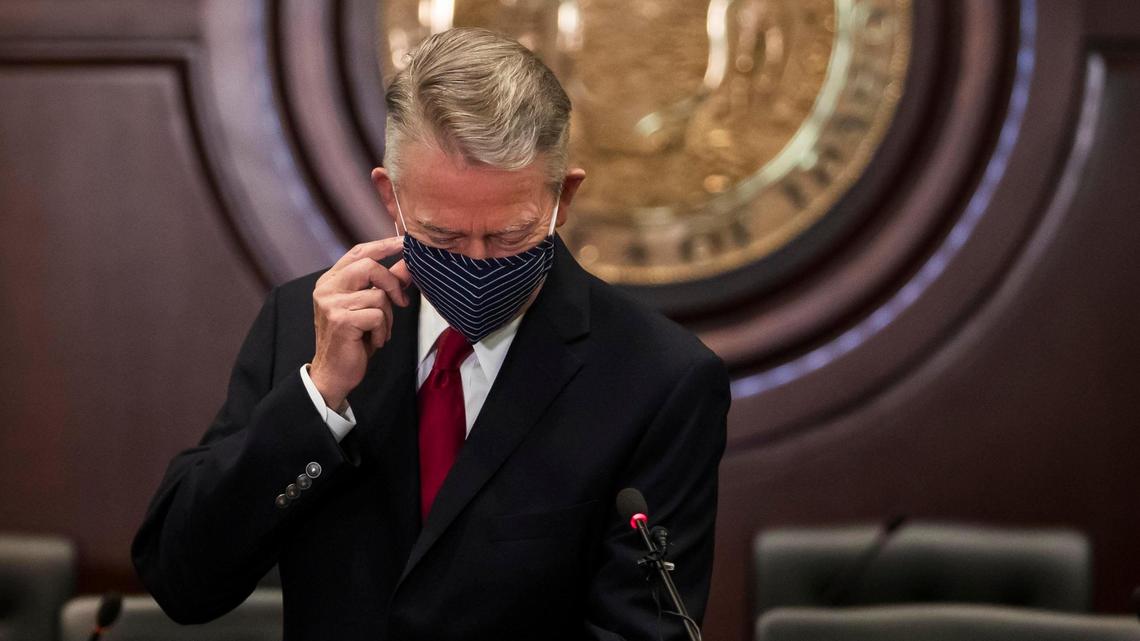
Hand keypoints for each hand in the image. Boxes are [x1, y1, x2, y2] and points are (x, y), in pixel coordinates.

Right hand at [309, 238, 411, 408]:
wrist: (334, 373)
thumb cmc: (353, 340)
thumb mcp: (369, 307)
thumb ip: (385, 284)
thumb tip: (408, 264)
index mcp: (331, 280)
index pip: (359, 252)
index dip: (384, 245)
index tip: (405, 242)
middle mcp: (326, 287)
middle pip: (369, 266)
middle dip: (392, 284)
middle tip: (401, 302)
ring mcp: (330, 303)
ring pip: (377, 295)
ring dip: (387, 317)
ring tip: (378, 331)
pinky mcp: (340, 320)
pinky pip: (377, 315)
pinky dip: (382, 331)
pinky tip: (372, 341)